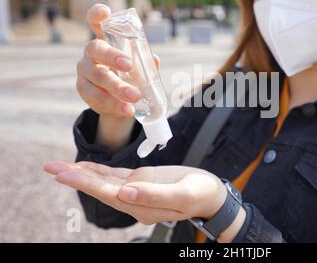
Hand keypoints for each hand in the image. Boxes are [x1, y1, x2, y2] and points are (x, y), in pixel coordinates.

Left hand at [43, 161, 228, 223]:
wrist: (210, 193)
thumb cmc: (200, 193)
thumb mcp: (183, 195)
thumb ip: (154, 196)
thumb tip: (124, 192)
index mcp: (143, 207)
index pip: (110, 194)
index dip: (87, 184)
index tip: (65, 174)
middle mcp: (134, 200)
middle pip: (101, 188)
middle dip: (76, 177)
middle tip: (50, 167)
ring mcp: (136, 190)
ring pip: (105, 181)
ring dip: (82, 173)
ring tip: (57, 166)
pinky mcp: (141, 180)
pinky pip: (115, 174)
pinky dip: (99, 169)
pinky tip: (83, 165)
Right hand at [76, 4, 159, 118]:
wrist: (117, 102)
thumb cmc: (129, 76)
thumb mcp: (140, 68)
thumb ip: (146, 63)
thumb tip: (154, 59)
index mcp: (105, 40)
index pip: (96, 22)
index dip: (97, 15)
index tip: (105, 12)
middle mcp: (91, 52)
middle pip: (96, 49)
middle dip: (112, 56)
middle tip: (129, 65)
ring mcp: (84, 70)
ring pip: (97, 76)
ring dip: (117, 87)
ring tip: (135, 96)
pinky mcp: (83, 89)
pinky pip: (96, 95)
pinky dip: (114, 103)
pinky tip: (127, 109)